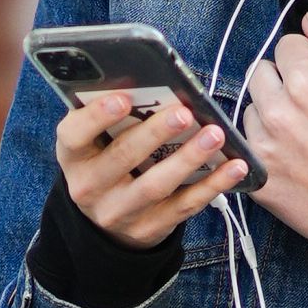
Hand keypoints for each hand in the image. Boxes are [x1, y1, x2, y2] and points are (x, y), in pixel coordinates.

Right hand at [54, 93, 246, 248]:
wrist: (107, 218)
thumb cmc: (107, 160)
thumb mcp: (96, 139)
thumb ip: (111, 113)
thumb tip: (147, 79)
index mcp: (73, 155)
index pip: (74, 135)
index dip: (96, 116)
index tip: (123, 98)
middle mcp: (89, 186)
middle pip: (121, 158)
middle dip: (155, 133)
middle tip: (184, 113)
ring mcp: (118, 212)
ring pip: (156, 185)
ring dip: (189, 158)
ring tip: (215, 135)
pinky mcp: (147, 229)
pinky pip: (183, 207)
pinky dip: (212, 185)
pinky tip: (233, 167)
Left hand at [241, 15, 307, 246]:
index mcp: (306, 85)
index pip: (286, 46)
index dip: (305, 56)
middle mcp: (276, 112)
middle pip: (260, 73)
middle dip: (281, 80)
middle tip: (307, 103)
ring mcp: (262, 146)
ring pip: (249, 109)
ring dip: (268, 114)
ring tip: (299, 134)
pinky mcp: (255, 176)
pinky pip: (245, 145)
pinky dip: (261, 146)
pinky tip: (288, 156)